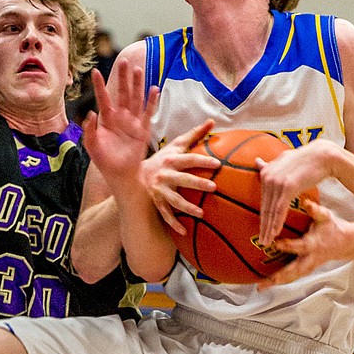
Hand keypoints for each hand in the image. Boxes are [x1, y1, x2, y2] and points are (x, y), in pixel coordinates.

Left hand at [82, 65, 157, 188]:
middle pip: (123, 93)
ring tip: (138, 69)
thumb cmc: (104, 160)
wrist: (119, 175)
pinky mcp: (143, 130)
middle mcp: (121, 117)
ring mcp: (133, 122)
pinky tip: (154, 89)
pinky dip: (151, 101)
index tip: (94, 71)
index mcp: (107, 119)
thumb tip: (91, 114)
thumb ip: (89, 130)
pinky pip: (148, 113)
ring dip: (137, 85)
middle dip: (123, 77)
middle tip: (123, 60)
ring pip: (136, 99)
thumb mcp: (92, 145)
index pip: (103, 98)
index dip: (99, 85)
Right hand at [141, 120, 217, 235]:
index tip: (218, 163)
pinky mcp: (157, 202)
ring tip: (202, 214)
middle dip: (197, 183)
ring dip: (187, 207)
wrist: (136, 173)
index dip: (203, 160)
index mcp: (172, 160)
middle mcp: (165, 175)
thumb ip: (195, 134)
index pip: (190, 159)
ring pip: (174, 200)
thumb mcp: (177, 144)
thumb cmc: (163, 158)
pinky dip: (174, 224)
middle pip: (183, 179)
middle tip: (213, 187)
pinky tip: (184, 232)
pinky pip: (165, 215)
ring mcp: (160, 190)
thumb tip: (212, 121)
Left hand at [255, 141, 334, 245]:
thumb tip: (257, 162)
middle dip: (263, 227)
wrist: (322, 155)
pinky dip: (277, 222)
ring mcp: (277, 182)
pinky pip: (280, 209)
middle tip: (262, 242)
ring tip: (267, 242)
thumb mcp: (284, 160)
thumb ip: (270, 164)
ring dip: (268, 229)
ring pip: (271, 210)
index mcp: (266, 173)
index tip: (262, 230)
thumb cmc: (306, 159)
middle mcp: (268, 177)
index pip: (264, 201)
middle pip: (265, 207)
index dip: (263, 217)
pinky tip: (275, 233)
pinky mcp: (287, 187)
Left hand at [266, 199, 353, 285]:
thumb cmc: (331, 227)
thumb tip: (306, 203)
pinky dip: (278, 282)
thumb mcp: (325, 216)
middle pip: (295, 270)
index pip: (300, 246)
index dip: (289, 246)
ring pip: (292, 277)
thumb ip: (315, 210)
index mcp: (314, 244)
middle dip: (281, 276)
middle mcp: (310, 258)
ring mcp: (307, 266)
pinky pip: (291, 277)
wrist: (343, 243)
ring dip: (276, 282)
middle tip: (267, 281)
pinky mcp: (304, 270)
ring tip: (261, 287)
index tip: (276, 244)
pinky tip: (264, 284)